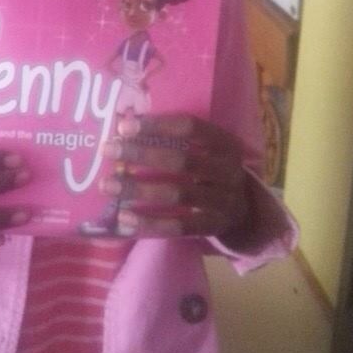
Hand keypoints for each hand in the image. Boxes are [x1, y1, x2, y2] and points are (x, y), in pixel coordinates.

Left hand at [99, 115, 250, 239]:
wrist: (245, 210)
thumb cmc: (213, 170)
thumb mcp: (207, 149)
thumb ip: (176, 139)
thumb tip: (126, 127)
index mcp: (226, 143)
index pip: (190, 127)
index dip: (157, 125)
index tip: (124, 127)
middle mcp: (228, 170)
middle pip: (181, 161)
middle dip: (141, 154)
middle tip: (108, 150)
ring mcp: (223, 201)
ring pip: (177, 194)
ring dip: (138, 189)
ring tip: (107, 185)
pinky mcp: (212, 227)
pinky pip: (178, 227)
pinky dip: (150, 223)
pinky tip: (124, 218)